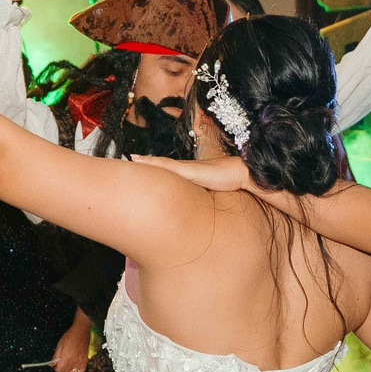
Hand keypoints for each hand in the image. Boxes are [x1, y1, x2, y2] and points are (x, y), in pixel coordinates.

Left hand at [51, 311, 91, 371]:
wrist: (81, 332)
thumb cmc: (69, 337)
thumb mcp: (59, 345)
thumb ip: (55, 356)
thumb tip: (52, 364)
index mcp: (66, 358)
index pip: (59, 370)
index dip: (56, 368)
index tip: (55, 365)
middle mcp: (73, 362)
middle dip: (61, 369)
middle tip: (60, 363)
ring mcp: (80, 362)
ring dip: (68, 371)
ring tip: (67, 365)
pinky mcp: (85, 361)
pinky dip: (77, 371)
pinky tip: (74, 367)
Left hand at [131, 153, 252, 191]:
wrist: (240, 174)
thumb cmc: (230, 184)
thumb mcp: (212, 194)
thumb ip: (203, 199)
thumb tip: (198, 213)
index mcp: (190, 174)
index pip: (169, 170)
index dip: (156, 167)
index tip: (143, 166)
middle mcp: (186, 168)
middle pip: (162, 164)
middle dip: (147, 162)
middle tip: (130, 159)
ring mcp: (186, 168)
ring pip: (161, 163)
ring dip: (146, 161)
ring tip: (131, 158)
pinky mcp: (187, 170)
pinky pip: (165, 165)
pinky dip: (151, 162)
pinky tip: (139, 160)